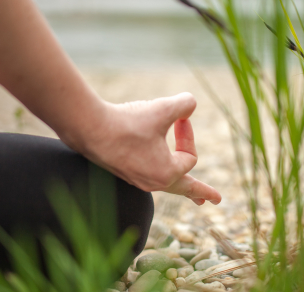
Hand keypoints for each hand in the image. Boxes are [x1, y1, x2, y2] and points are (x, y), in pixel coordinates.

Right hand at [63, 92, 221, 205]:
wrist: (88, 128)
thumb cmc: (127, 122)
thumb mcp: (162, 109)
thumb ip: (184, 104)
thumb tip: (190, 103)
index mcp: (166, 173)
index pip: (190, 156)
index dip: (188, 134)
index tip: (179, 118)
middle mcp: (153, 182)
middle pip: (184, 189)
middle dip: (200, 192)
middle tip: (215, 200)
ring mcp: (137, 179)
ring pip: (166, 184)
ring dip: (180, 185)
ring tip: (191, 196)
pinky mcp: (123, 171)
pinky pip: (149, 177)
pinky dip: (160, 174)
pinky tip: (158, 172)